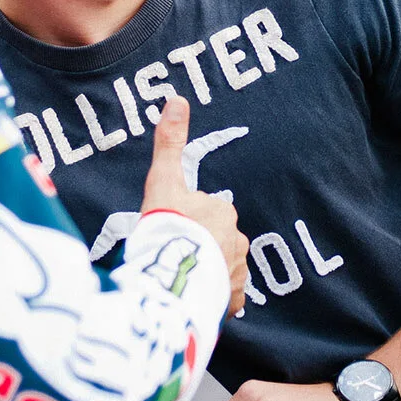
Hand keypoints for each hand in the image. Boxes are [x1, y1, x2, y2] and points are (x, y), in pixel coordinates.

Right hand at [140, 96, 248, 317]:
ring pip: (218, 269)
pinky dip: (208, 298)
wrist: (171, 282)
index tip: (168, 230)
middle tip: (169, 257)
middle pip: (212, 240)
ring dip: (202, 274)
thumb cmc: (166, 227)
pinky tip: (189, 299)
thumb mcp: (162, 181)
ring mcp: (237, 273)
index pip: (203, 212)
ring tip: (177, 281)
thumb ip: (169, 142)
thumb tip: (176, 98)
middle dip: (195, 248)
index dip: (182, 220)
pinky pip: (222, 297)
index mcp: (223, 210)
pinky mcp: (233, 302)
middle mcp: (238, 240)